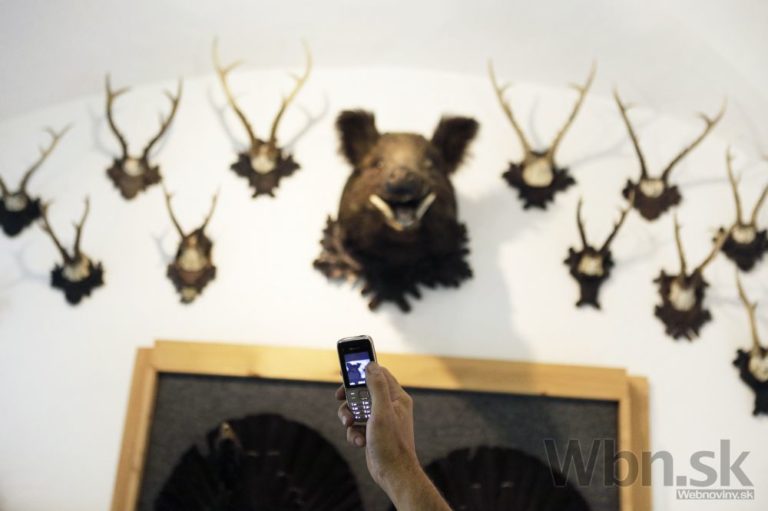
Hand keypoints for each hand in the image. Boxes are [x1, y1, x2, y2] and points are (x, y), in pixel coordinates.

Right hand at [336, 362, 418, 492]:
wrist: (393, 474)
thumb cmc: (391, 444)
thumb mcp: (382, 411)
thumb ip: (376, 387)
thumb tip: (371, 365)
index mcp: (397, 398)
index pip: (379, 374)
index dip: (362, 370)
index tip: (345, 369)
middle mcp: (390, 406)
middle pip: (364, 391)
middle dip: (350, 397)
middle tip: (339, 397)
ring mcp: (381, 420)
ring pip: (358, 408)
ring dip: (349, 416)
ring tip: (349, 424)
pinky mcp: (373, 432)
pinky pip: (357, 425)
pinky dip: (354, 432)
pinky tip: (359, 442)